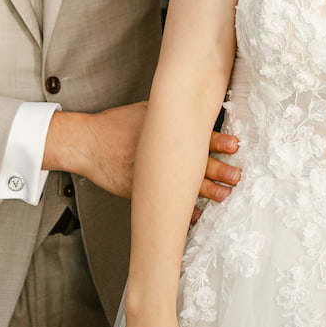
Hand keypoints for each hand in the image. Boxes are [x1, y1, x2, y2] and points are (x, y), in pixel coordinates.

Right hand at [54, 106, 241, 203]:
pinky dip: (181, 212)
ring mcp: (152, 173)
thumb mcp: (145, 111)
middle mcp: (162, 153)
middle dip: (219, 170)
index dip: (218, 141)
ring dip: (207, 191)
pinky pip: (164, 202)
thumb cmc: (116, 125)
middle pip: (196, 162)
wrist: (88, 142)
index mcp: (165, 132)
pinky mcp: (140, 190)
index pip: (197, 136)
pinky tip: (196, 217)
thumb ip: (167, 114)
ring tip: (224, 195)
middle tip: (236, 176)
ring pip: (186, 185)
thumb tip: (189, 109)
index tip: (235, 146)